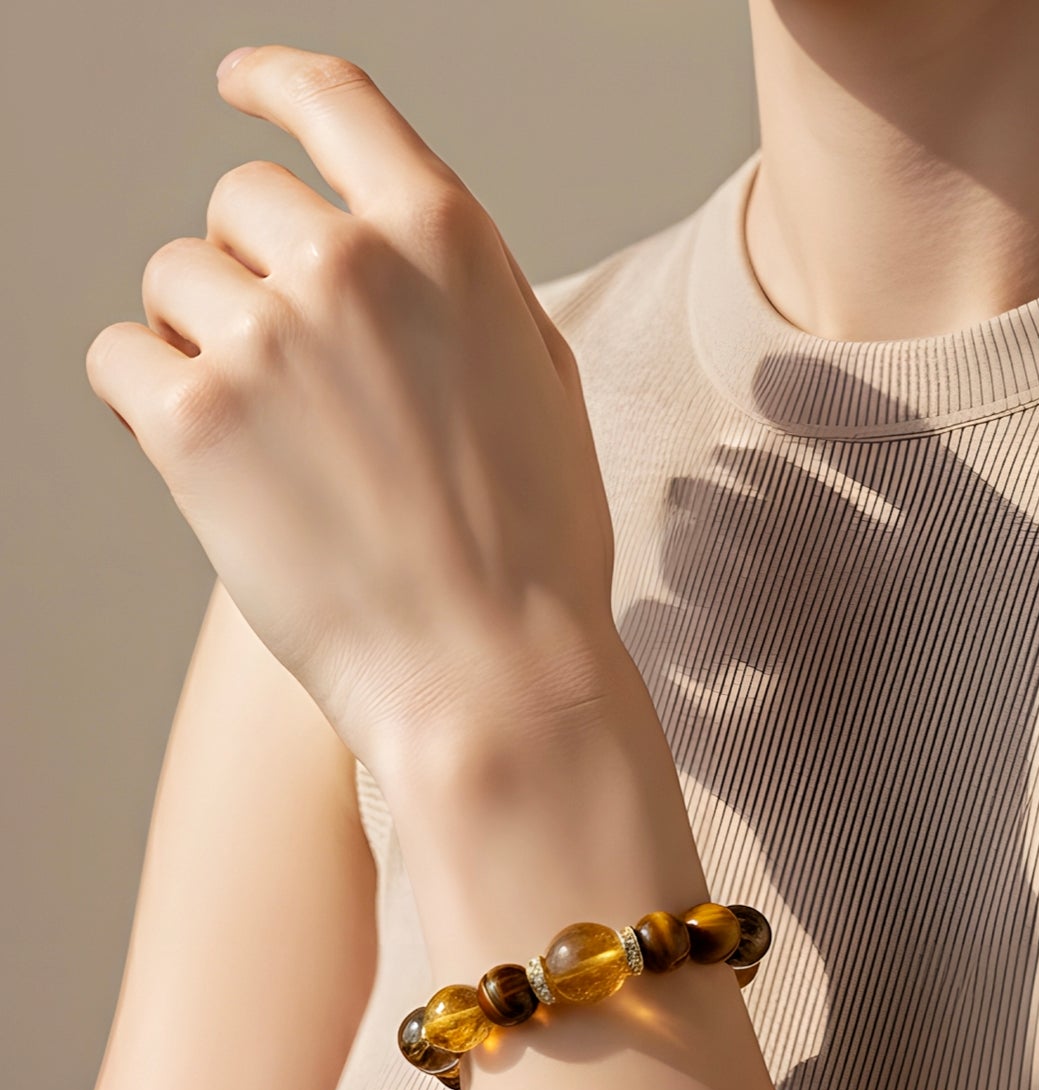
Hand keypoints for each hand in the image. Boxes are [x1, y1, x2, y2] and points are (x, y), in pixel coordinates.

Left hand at [84, 44, 631, 776]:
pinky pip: (117, 361)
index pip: (334, 103)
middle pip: (238, 205)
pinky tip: (201, 460)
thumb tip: (395, 245)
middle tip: (291, 380)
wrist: (492, 676)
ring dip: (198, 343)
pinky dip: (142, 402)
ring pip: (172, 282)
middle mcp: (347, 264)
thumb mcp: (541, 380)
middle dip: (251, 274)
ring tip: (263, 442)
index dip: (275, 83)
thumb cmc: (533, 554)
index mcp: (444, 239)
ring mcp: (263, 338)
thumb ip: (463, 288)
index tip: (241, 86)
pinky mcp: (192, 421)